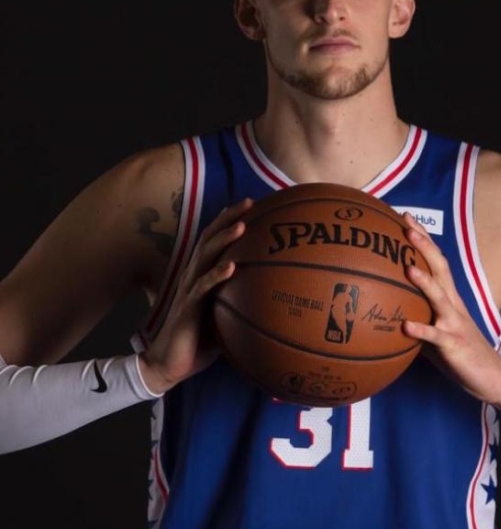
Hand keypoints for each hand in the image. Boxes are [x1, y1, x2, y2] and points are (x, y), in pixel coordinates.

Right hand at [139, 198, 252, 393]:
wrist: (166, 365)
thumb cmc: (196, 341)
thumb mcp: (221, 317)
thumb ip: (237, 302)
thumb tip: (268, 299)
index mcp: (199, 275)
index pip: (213, 240)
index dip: (228, 220)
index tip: (249, 205)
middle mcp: (192, 276)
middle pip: (209, 239)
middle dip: (229, 219)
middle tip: (249, 203)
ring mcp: (188, 290)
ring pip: (205, 257)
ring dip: (224, 240)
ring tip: (242, 226)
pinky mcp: (187, 308)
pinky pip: (203, 288)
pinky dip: (217, 275)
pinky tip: (232, 267)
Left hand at [401, 213, 500, 404]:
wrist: (492, 377)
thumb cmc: (459, 350)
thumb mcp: (436, 326)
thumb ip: (416, 313)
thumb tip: (386, 306)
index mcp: (448, 297)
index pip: (436, 261)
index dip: (423, 238)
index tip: (406, 217)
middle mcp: (452, 304)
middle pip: (440, 268)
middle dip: (424, 246)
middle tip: (407, 226)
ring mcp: (454, 323)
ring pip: (439, 297)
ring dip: (425, 282)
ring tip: (408, 267)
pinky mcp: (453, 344)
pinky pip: (435, 336)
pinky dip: (421, 330)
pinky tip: (405, 326)